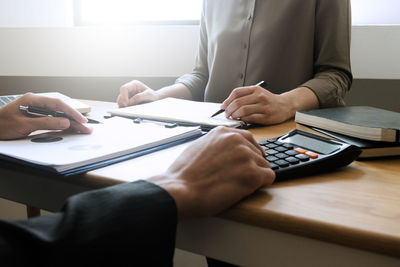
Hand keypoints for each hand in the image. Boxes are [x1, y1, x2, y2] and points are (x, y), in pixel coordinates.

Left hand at [0, 93, 91, 139]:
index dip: (71, 112)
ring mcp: (36, 111)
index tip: (81, 120)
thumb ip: (45, 122)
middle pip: (60, 110)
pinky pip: (53, 121)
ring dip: (70, 123)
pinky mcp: (36, 119)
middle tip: (86, 127)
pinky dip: (62, 125)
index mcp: (32, 100)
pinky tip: (70, 129)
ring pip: (58, 115)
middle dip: (74, 118)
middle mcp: (35, 104)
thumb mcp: (23, 124)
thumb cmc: (1, 125)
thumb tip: (64, 121)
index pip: (57, 104)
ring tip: (82, 129)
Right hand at [117, 80, 160, 107]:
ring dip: (123, 106)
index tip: (126, 104)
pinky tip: (130, 110)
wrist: (156, 100)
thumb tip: (129, 102)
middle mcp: (130, 89)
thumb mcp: (148, 95)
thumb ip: (139, 97)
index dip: (123, 96)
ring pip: (120, 101)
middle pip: (120, 95)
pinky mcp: (128, 101)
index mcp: (134, 84)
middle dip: (123, 102)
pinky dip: (125, 108)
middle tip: (128, 108)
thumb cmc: (153, 96)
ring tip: (131, 109)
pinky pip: (123, 105)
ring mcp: (128, 96)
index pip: (124, 88)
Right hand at [148, 127, 274, 218]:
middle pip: (258, 153)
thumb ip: (216, 145)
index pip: (248, 139)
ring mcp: (246, 156)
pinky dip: (260, 185)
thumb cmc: (184, 174)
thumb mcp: (198, 147)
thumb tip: (225, 151)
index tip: (247, 162)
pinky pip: (269, 177)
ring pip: (264, 166)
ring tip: (234, 185)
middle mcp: (237, 140)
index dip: (248, 153)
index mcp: (223, 132)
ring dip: (254, 177)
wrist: (180, 190)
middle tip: (235, 179)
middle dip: (251, 166)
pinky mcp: (252, 173)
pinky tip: (245, 189)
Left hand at [220, 84, 292, 124]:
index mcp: (255, 89)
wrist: (285, 106)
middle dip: (229, 109)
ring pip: (243, 111)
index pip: (236, 92)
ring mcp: (263, 106)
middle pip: (238, 102)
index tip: (223, 106)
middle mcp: (259, 96)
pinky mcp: (266, 116)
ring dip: (235, 115)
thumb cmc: (268, 100)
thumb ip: (244, 97)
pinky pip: (250, 118)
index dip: (227, 100)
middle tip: (226, 114)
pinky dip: (243, 120)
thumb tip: (227, 105)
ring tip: (233, 117)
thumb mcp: (257, 93)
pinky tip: (242, 120)